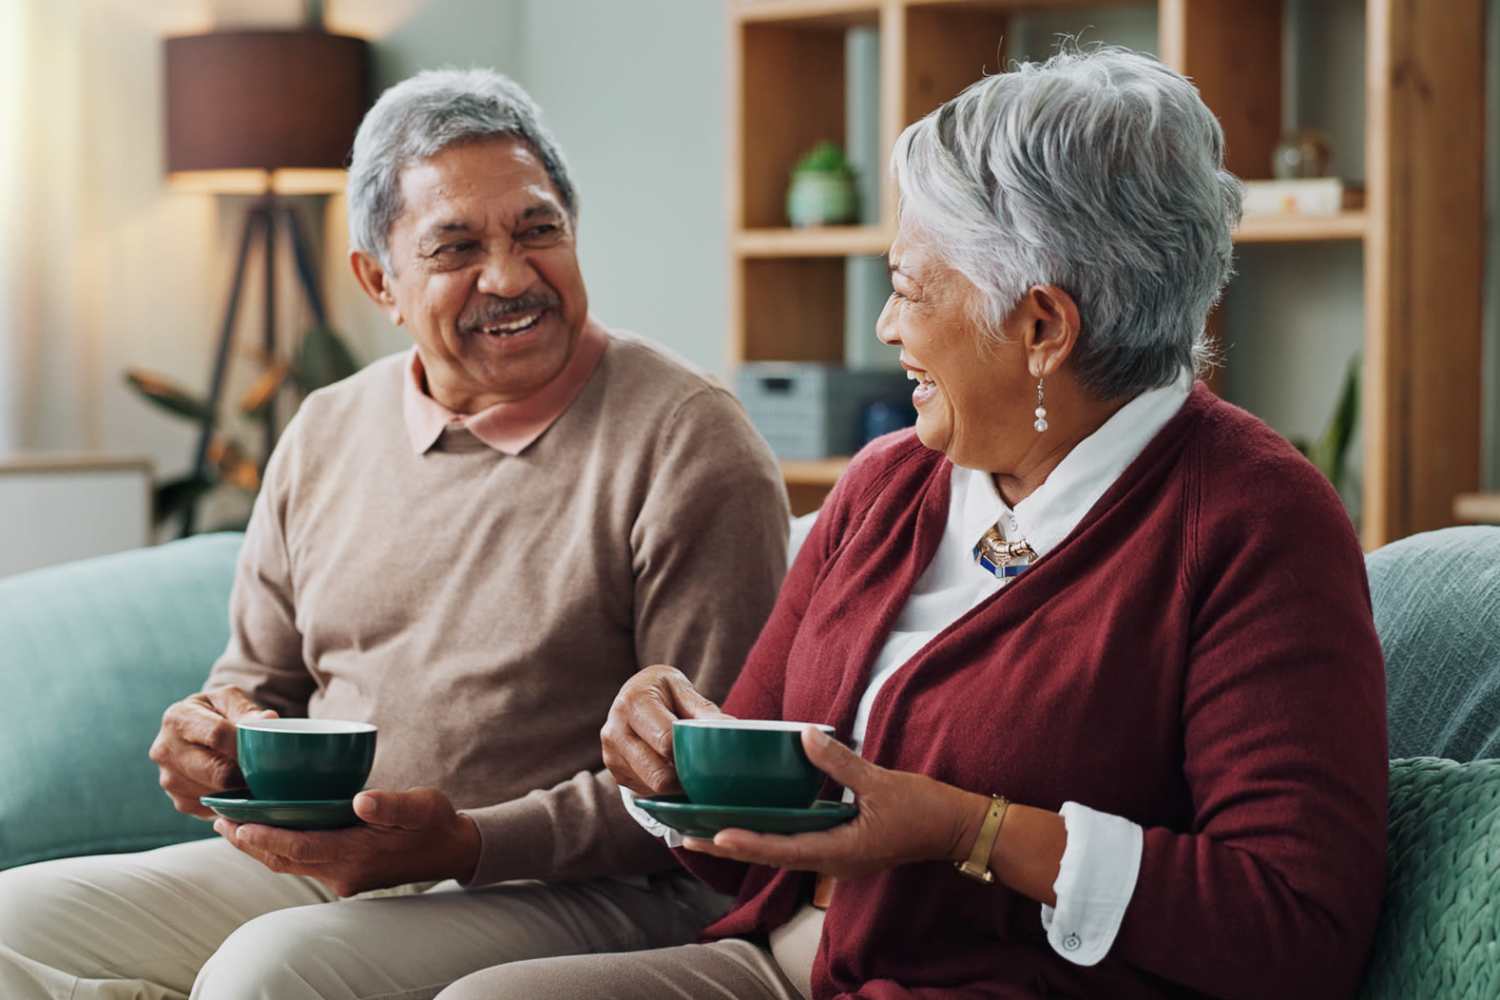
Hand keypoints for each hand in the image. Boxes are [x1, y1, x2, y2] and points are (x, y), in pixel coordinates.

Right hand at [149, 686, 277, 817]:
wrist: (199, 730)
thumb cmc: (218, 712)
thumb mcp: (232, 700)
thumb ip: (248, 711)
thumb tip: (268, 720)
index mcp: (178, 718)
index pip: (217, 734)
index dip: (246, 745)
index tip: (266, 751)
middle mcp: (165, 751)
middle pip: (217, 772)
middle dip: (246, 773)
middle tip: (267, 772)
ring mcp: (169, 779)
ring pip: (218, 793)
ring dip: (240, 789)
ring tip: (252, 776)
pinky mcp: (180, 801)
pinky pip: (214, 807)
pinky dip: (231, 800)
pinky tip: (238, 787)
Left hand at [213, 787, 481, 896]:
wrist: (452, 850)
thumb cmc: (435, 822)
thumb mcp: (422, 805)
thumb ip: (392, 803)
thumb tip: (360, 800)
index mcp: (358, 855)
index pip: (300, 848)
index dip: (266, 837)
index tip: (238, 823)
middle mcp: (343, 873)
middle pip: (284, 860)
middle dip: (249, 842)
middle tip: (219, 820)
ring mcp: (342, 877)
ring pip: (289, 864)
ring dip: (258, 847)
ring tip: (231, 826)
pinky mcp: (344, 874)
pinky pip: (301, 862)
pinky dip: (278, 848)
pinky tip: (268, 831)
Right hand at [600, 664, 730, 795]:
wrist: (631, 694)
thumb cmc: (661, 691)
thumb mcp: (681, 689)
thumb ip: (703, 710)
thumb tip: (732, 728)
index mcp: (633, 703)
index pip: (666, 740)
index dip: (691, 754)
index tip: (713, 759)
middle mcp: (615, 730)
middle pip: (658, 775)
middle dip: (685, 778)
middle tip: (706, 774)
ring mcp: (611, 755)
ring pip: (653, 788)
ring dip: (675, 785)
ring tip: (690, 769)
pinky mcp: (615, 773)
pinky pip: (646, 791)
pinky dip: (663, 787)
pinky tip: (671, 769)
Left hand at [683, 727, 988, 879]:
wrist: (956, 828)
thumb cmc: (923, 808)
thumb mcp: (881, 781)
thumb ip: (839, 762)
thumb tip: (805, 736)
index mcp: (840, 850)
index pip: (785, 849)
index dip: (749, 843)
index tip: (717, 836)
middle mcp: (832, 860)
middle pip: (772, 856)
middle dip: (730, 846)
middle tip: (686, 836)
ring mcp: (836, 856)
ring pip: (781, 851)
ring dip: (746, 841)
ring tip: (706, 831)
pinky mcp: (842, 847)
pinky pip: (797, 843)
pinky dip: (770, 834)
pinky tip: (753, 821)